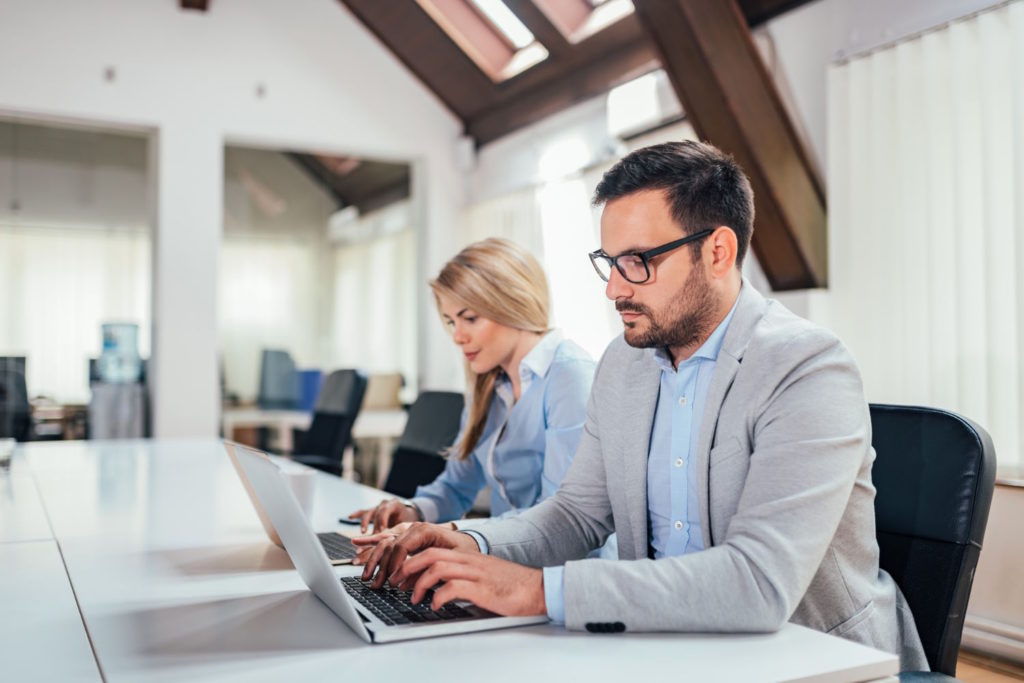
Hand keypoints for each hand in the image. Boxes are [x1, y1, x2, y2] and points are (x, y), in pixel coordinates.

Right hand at [347, 499, 419, 533]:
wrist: (408, 515)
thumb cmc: (409, 521)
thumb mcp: (407, 525)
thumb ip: (401, 532)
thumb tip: (395, 545)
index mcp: (395, 504)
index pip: (385, 511)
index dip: (382, 521)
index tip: (380, 531)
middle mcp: (385, 504)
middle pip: (376, 514)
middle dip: (374, 527)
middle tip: (373, 537)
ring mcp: (377, 507)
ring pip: (369, 513)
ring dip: (365, 523)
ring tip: (363, 532)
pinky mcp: (371, 512)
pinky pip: (363, 512)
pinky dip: (356, 514)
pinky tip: (350, 517)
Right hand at [351, 522, 477, 588]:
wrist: (468, 541)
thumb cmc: (463, 550)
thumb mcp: (453, 559)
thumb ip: (430, 568)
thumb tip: (407, 583)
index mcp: (424, 530)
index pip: (402, 547)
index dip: (395, 565)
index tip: (392, 582)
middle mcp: (413, 528)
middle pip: (390, 546)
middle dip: (380, 567)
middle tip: (374, 584)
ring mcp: (407, 531)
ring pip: (384, 542)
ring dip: (372, 558)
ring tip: (363, 573)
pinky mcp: (405, 536)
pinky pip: (385, 539)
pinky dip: (371, 542)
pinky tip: (356, 542)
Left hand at [395, 549, 546, 616]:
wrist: (538, 588)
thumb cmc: (512, 585)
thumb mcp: (483, 574)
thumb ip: (463, 574)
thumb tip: (440, 585)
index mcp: (468, 556)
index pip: (433, 549)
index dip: (412, 560)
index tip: (400, 574)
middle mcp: (469, 560)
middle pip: (430, 554)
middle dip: (407, 567)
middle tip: (396, 583)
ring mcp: (475, 573)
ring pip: (437, 568)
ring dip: (420, 583)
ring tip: (414, 597)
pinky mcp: (482, 588)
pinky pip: (452, 588)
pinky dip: (438, 596)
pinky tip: (435, 606)